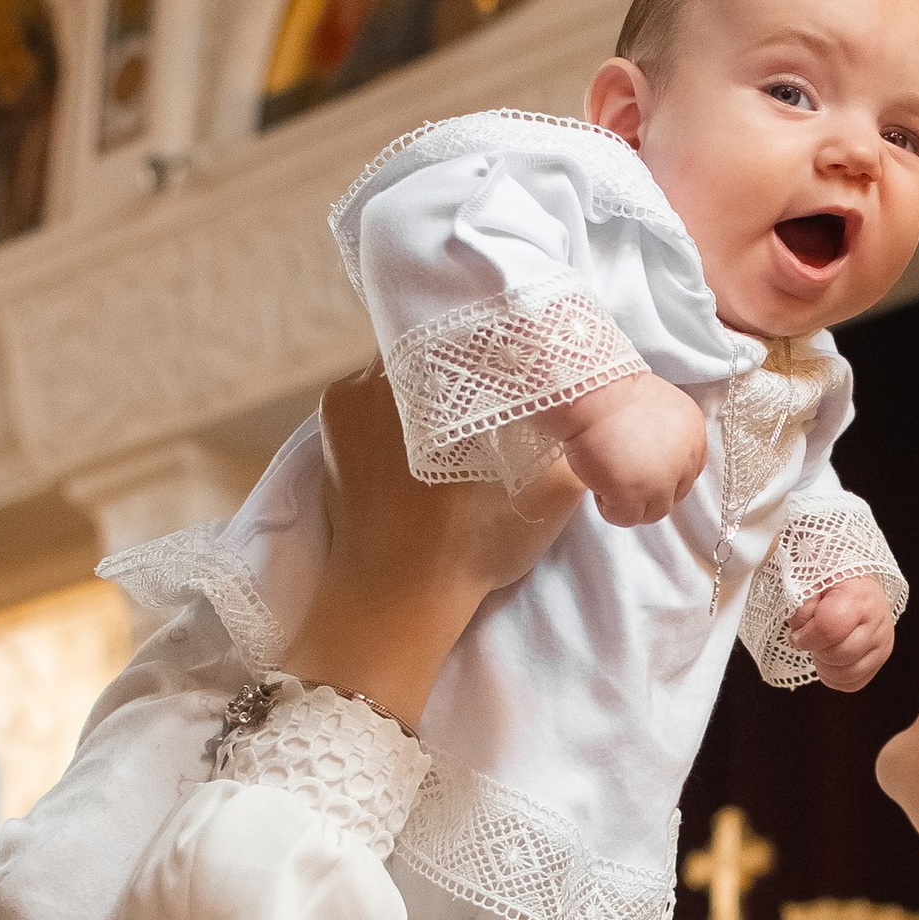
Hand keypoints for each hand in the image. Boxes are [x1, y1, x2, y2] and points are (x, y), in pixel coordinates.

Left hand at [286, 360, 580, 728]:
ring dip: (427, 387)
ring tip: (453, 427)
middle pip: (437, 342)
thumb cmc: (477, 540)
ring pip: (402, 369)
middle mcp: (391, 367)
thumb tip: (587, 393)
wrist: (396, 596)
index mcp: (448, 370)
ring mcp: (351, 395)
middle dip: (463, 362)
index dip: (501, 335)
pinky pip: (371, 397)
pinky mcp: (331, 424)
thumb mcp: (555, 487)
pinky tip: (414, 450)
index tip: (520, 354)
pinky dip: (392, 412)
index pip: (477, 322)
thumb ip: (574, 432)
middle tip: (491, 394)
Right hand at [560, 372, 707, 525]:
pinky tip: (598, 487)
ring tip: (608, 481)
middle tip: (622, 474)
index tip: (641, 467)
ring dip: (632, 503)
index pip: (688, 472)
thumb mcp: (658, 408)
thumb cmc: (612, 392)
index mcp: (694, 434)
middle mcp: (684, 459)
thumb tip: (652, 460)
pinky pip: (626, 518)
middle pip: (674, 495)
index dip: (663, 473)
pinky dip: (610, 508)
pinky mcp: (633, 495)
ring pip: (654, 512)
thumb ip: (665, 436)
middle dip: (650, 490)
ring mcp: (661, 481)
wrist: (591, 391)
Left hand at [788, 573, 894, 693]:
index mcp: (859, 596)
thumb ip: (800, 604)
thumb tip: (800, 632)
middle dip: (816, 649)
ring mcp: (883, 642)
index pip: (829, 627)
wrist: (858, 586)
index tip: (799, 632)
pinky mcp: (881, 658)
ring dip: (825, 665)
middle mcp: (877, 621)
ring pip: (845, 674)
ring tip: (822, 646)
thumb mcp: (811, 582)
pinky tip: (831, 658)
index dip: (807, 635)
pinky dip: (835, 676)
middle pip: (837, 655)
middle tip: (812, 637)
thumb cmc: (832, 583)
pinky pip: (852, 684)